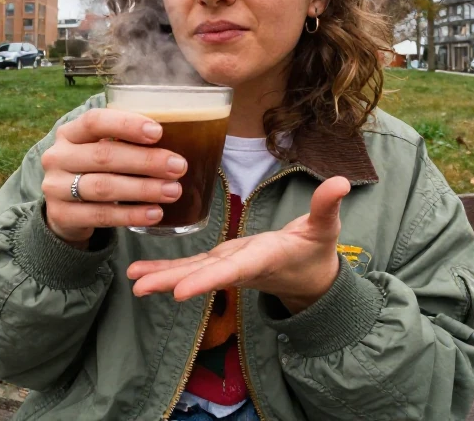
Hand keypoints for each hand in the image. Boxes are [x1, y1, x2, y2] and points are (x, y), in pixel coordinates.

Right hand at [41, 108, 187, 244]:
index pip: (95, 121)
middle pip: (104, 156)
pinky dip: (131, 215)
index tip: (158, 132)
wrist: (64, 208)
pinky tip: (155, 213)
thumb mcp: (101, 149)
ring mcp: (55, 187)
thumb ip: (127, 142)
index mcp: (69, 132)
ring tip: (174, 191)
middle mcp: (57, 156)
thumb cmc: (94, 170)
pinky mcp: (61, 215)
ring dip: (143, 189)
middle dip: (146, 161)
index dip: (126, 124)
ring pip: (103, 187)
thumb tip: (181, 135)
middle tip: (179, 166)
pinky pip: (101, 216)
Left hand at [127, 176, 350, 312]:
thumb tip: (341, 182)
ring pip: (191, 273)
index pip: (233, 270)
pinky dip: (165, 270)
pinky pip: (190, 267)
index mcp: (262, 259)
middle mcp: (240, 268)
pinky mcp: (221, 262)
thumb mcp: (326, 228)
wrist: (311, 279)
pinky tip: (139, 272)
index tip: (181, 291)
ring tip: (132, 280)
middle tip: (140, 287)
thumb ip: (327, 206)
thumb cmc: (317, 251)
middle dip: (171, 280)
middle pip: (203, 275)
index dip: (208, 280)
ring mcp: (228, 267)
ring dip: (161, 276)